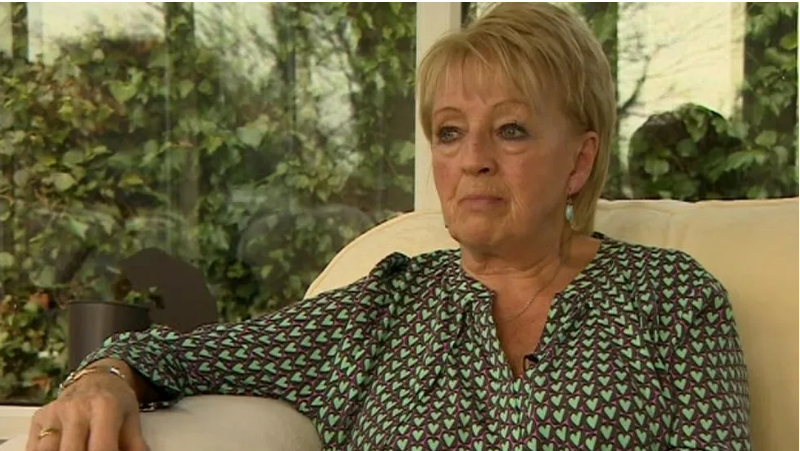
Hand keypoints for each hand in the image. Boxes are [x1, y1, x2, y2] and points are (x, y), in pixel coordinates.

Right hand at [26, 372, 147, 450]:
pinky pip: (35, 448)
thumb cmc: (116, 402)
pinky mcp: (38, 420)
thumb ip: (135, 446)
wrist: (96, 378)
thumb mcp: (132, 420)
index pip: (101, 448)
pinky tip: (61, 450)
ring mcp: (53, 414)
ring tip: (80, 450)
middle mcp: (75, 408)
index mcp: (104, 407)